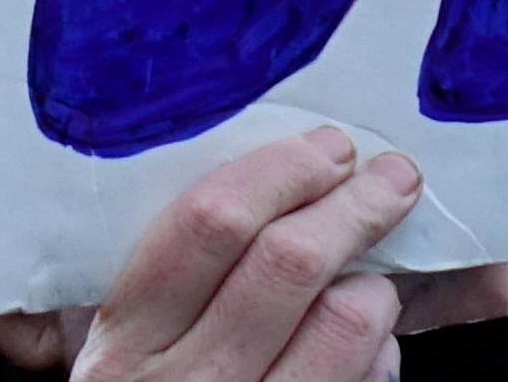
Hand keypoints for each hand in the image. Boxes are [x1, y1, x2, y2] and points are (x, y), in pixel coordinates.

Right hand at [0, 131, 507, 381]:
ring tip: (370, 278)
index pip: (208, 226)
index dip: (281, 173)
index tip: (326, 149)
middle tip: (389, 177)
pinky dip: (381, 354)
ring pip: (346, 324)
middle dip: (354, 205)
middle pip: (287, 263)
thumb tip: (252, 199)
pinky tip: (369, 347)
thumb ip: (161, 291)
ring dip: (374, 286)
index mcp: (124, 342)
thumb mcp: (118, 359)